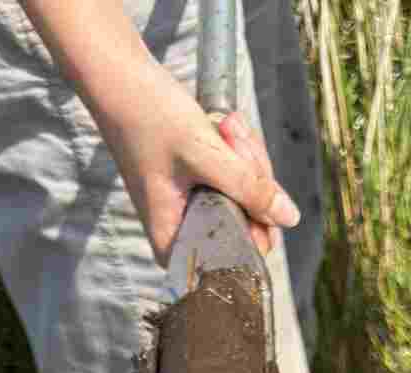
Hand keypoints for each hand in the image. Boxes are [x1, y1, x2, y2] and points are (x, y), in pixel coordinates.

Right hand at [102, 74, 300, 262]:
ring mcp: (194, 206)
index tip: (249, 175)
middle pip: (248, 222)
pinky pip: (236, 175)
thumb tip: (289, 218)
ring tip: (223, 124)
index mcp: (174, 242)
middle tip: (228, 133)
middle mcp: (184, 231)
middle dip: (249, 173)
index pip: (237, 255)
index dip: (257, 219)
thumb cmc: (149, 118)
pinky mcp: (200, 185)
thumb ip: (248, 188)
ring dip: (243, 153)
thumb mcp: (204, 153)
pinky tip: (221, 124)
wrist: (121, 79)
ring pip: (247, 194)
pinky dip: (235, 148)